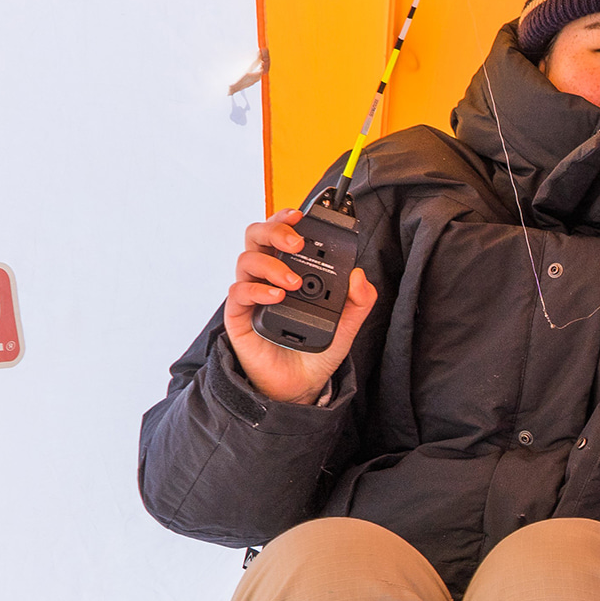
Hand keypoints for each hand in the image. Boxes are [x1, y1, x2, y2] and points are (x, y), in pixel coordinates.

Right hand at [224, 209, 377, 404]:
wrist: (301, 385)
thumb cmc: (316, 350)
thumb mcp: (347, 324)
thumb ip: (358, 301)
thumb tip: (359, 277)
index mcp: (289, 270)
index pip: (281, 235)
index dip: (286, 219)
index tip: (300, 215)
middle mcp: (267, 276)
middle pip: (257, 236)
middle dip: (275, 231)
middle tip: (296, 243)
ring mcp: (252, 294)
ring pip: (247, 260)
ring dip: (271, 265)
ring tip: (293, 283)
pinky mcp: (240, 315)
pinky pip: (239, 292)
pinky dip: (257, 289)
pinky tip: (276, 296)